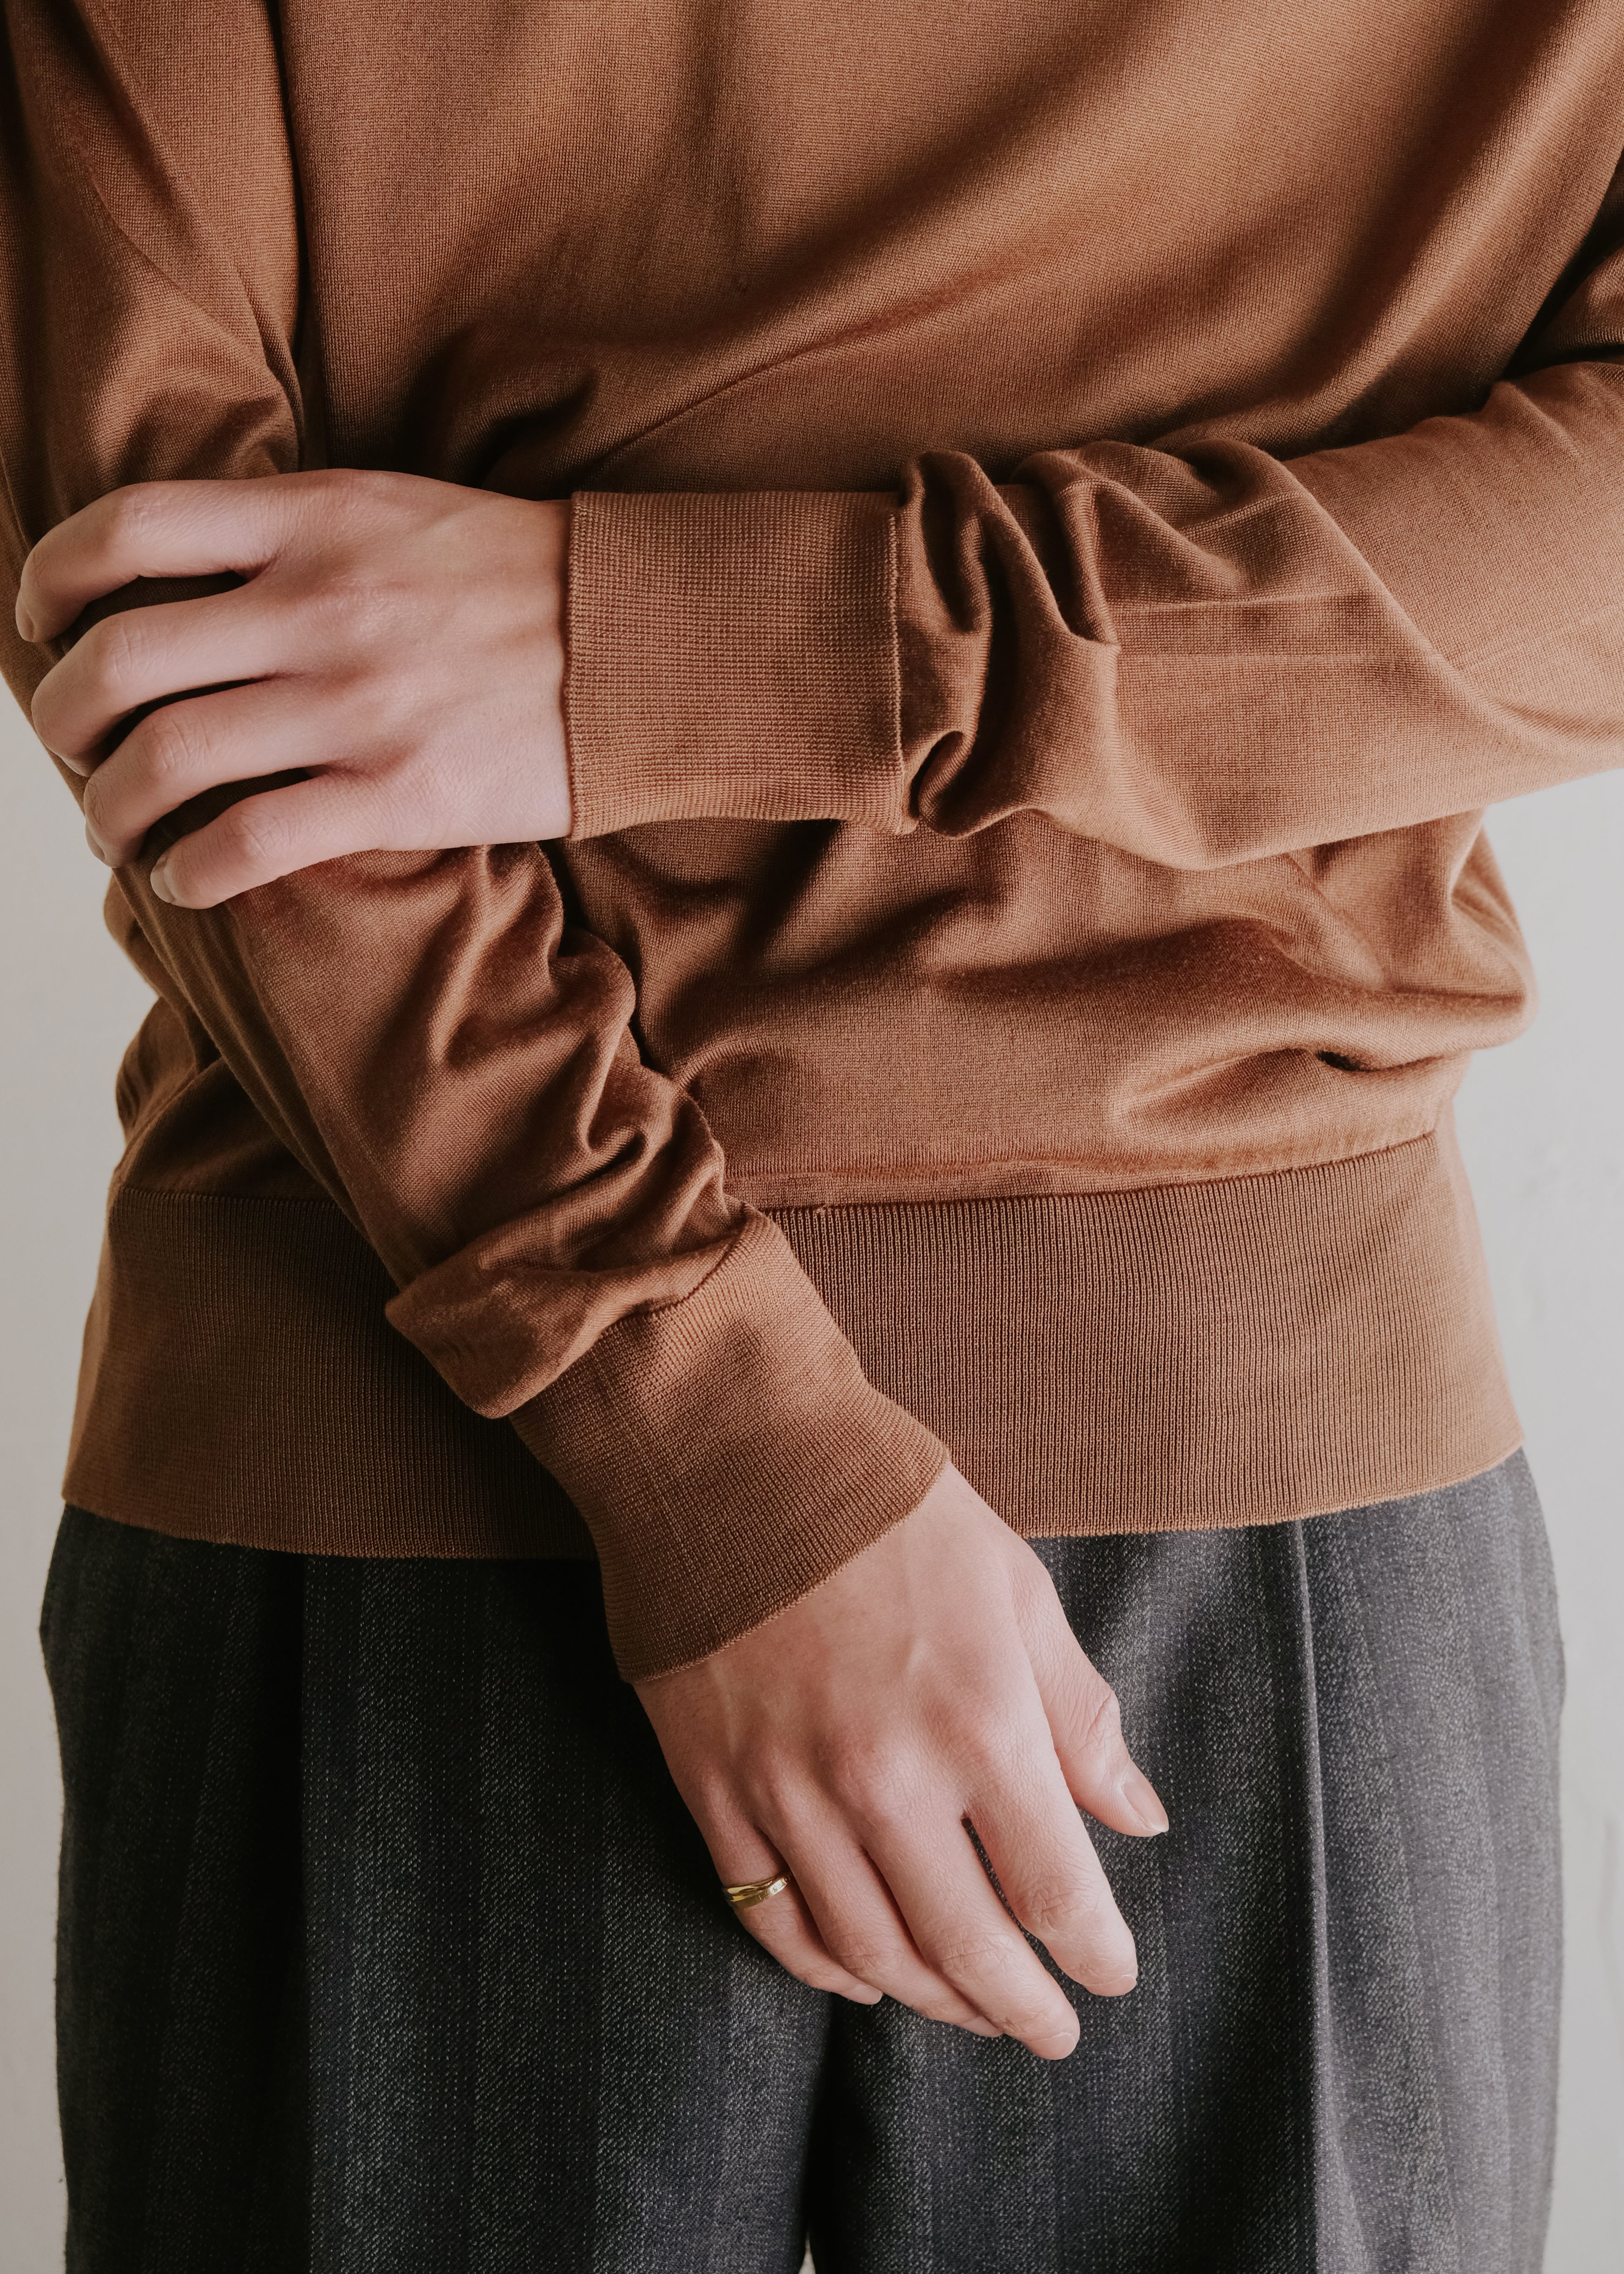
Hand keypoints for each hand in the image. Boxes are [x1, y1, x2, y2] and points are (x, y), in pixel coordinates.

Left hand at [18, 470, 571, 906]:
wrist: (649, 645)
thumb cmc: (526, 583)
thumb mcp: (401, 512)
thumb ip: (298, 533)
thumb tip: (200, 582)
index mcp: (314, 521)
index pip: (130, 529)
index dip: (55, 577)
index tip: (42, 620)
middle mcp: (318, 606)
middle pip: (125, 659)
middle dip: (66, 718)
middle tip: (72, 750)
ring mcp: (356, 704)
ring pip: (171, 760)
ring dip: (115, 809)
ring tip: (116, 830)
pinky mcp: (399, 793)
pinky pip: (252, 841)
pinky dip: (194, 870)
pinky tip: (187, 880)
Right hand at [636, 1464, 1167, 2059]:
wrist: (731, 1453)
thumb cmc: (887, 1508)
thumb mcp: (1014, 1587)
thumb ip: (1079, 1714)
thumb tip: (1139, 1817)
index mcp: (977, 1722)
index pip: (1055, 1889)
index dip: (1093, 1952)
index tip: (1111, 1976)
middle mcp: (886, 1779)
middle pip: (965, 1947)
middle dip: (1019, 2009)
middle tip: (1049, 2033)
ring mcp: (790, 1793)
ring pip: (869, 1952)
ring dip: (931, 1999)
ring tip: (968, 2009)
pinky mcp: (714, 1789)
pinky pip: (770, 1917)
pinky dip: (823, 1967)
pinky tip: (862, 1974)